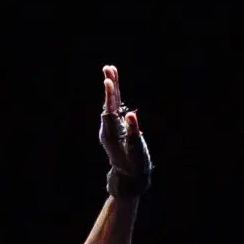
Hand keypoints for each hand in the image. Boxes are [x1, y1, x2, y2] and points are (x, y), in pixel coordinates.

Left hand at [98, 64, 150, 194]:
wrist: (129, 176)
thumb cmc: (134, 164)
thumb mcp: (136, 150)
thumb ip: (134, 132)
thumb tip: (131, 115)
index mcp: (111, 133)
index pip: (109, 109)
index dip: (109, 94)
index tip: (108, 80)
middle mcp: (108, 128)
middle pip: (109, 103)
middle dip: (110, 85)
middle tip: (108, 67)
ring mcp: (111, 127)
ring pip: (111, 104)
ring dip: (111, 88)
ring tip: (110, 70)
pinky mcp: (116, 127)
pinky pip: (115, 108)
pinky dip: (115, 96)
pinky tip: (115, 87)